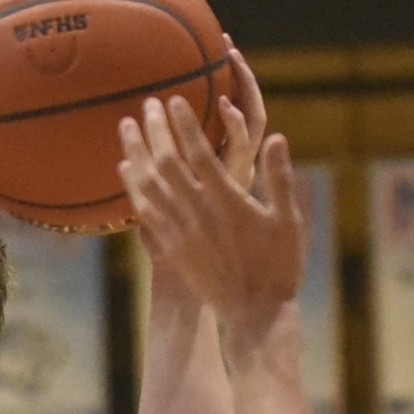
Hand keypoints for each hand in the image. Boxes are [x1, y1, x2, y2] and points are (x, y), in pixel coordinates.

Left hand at [120, 96, 303, 349]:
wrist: (253, 313)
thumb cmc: (279, 266)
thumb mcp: (288, 221)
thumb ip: (280, 178)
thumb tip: (276, 138)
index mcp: (228, 202)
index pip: (199, 155)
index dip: (185, 126)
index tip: (174, 100)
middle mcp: (198, 214)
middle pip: (166, 164)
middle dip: (154, 130)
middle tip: (147, 103)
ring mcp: (180, 232)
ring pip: (148, 186)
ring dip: (135, 152)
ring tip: (126, 126)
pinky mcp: (171, 248)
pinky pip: (144, 211)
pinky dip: (132, 186)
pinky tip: (125, 169)